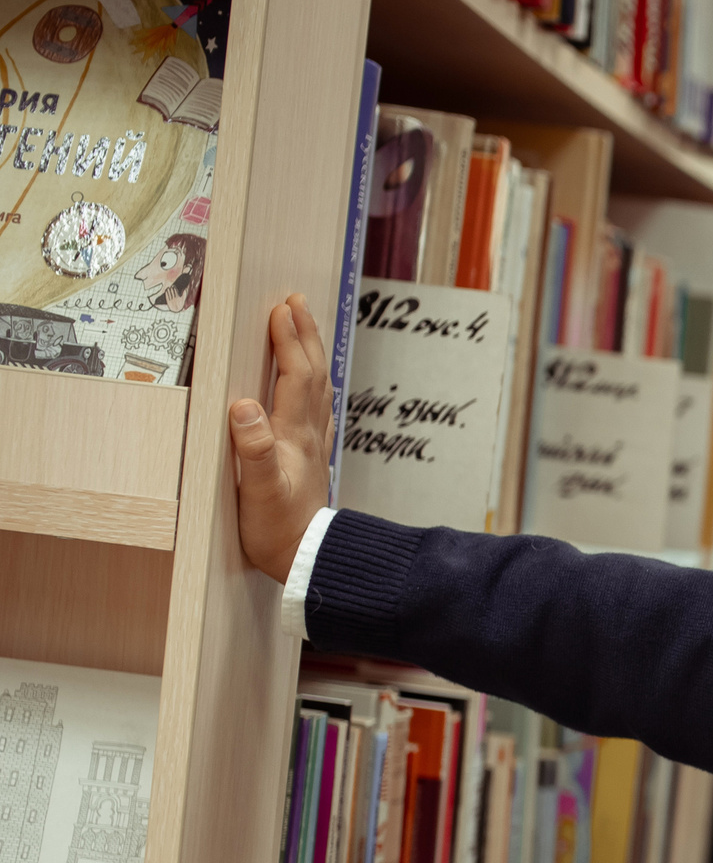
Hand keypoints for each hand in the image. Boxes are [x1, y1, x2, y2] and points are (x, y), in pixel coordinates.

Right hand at [229, 293, 332, 583]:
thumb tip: (244, 406)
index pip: (294, 376)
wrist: (306, 561)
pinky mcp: (311, 460)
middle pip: (312, 374)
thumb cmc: (277, 530)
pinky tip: (312, 385)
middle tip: (297, 301)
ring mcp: (313, 446)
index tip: (281, 307)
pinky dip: (313, 385)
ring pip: (318, 388)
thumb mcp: (257, 491)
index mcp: (293, 435)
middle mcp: (308, 435)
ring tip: (305, 328)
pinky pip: (316, 409)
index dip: (288, 340)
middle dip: (304, 335)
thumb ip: (252, 449)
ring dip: (311, 354)